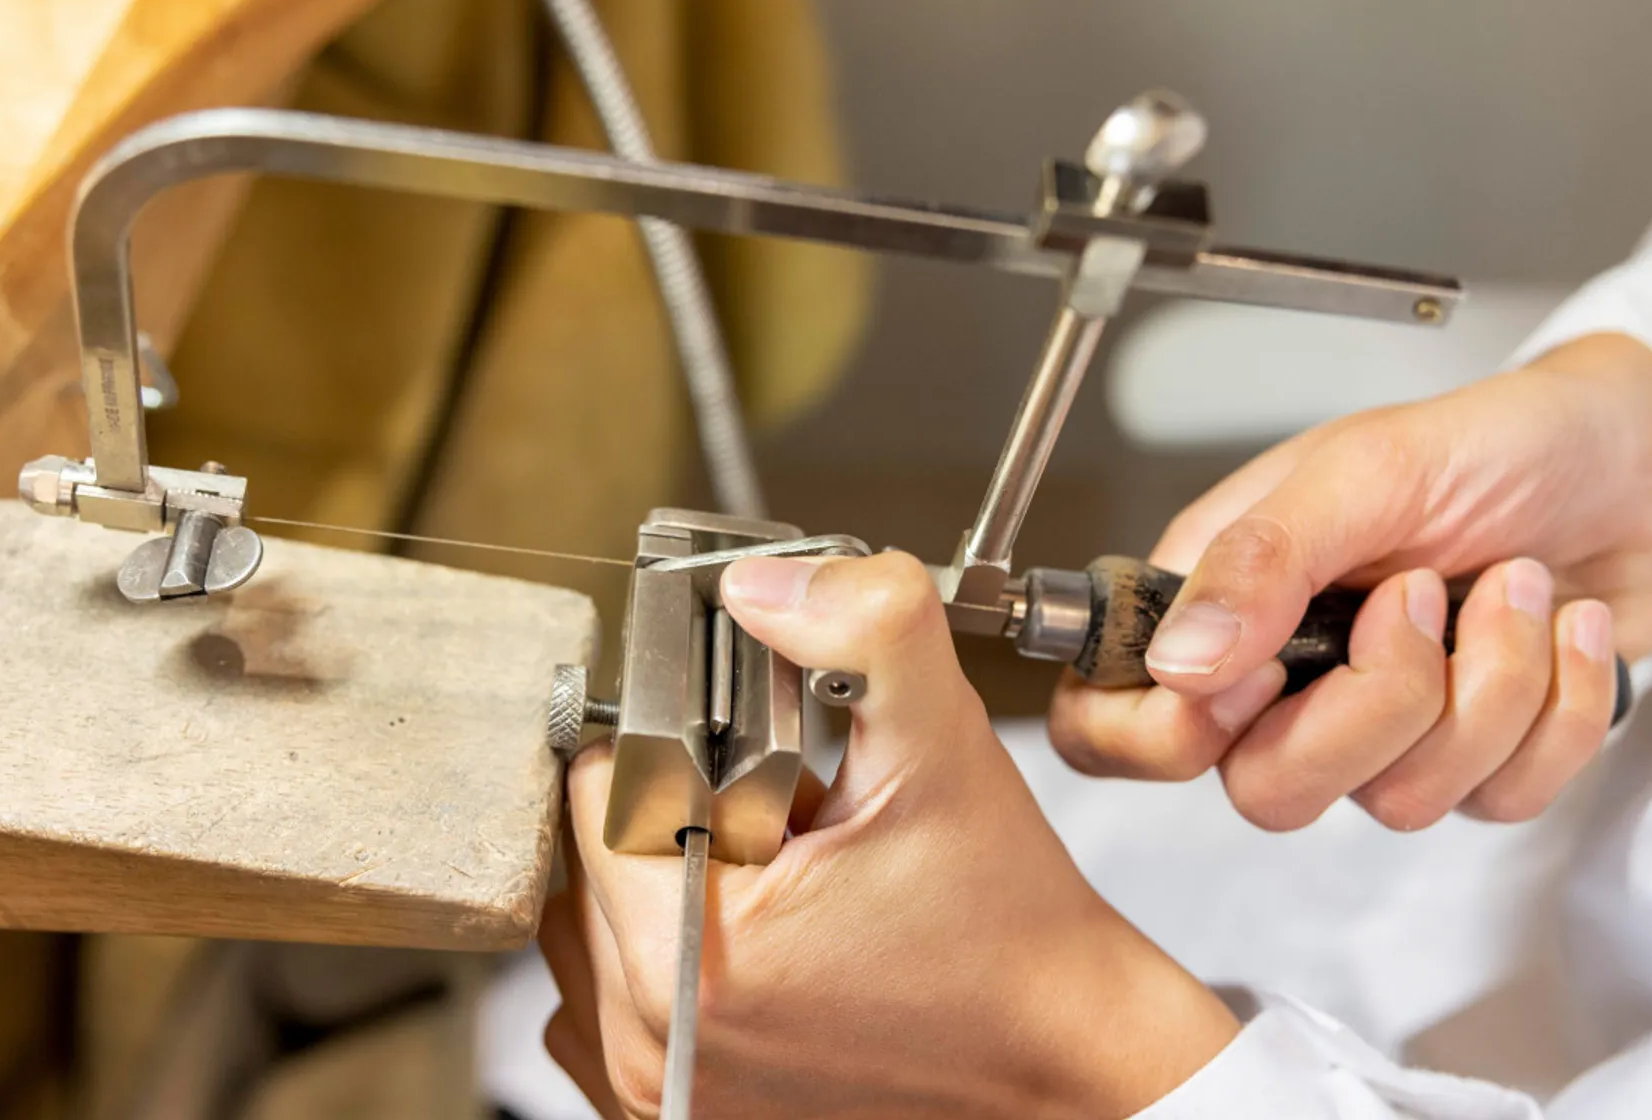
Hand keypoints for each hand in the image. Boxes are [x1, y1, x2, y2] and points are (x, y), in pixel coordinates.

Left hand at [540, 552, 1238, 1118]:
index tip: (763, 758)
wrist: (1062, 1056)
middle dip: (676, 812)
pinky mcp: (673, 1110)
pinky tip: (761, 937)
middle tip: (785, 816)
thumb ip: (864, 634)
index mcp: (687, 961)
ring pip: (595, 924)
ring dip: (667, 879)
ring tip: (778, 875)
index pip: (597, 790)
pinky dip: (668, 951)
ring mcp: (655, 1091)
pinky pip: (617, 995)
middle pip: (589, 856)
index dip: (676, 743)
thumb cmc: (1007, 929)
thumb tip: (760, 584)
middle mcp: (648, 1044)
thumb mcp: (946, 752)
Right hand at [1050, 333, 1651, 830]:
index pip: (1110, 724)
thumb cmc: (1487, 443)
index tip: (1245, 688)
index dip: (1156, 739)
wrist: (1633, 460)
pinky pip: (1498, 801)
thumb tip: (1178, 662)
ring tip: (1514, 586)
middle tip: (1421, 599)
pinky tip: (1557, 626)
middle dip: (1373, 708)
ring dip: (1488, 686)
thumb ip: (1262, 561)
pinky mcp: (1471, 757)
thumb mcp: (1363, 471)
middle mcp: (1280, 681)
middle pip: (1266, 791)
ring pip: (1397, 802)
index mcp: (1217, 602)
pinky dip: (1555, 711)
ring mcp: (1376, 729)